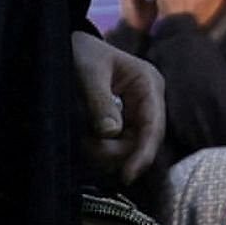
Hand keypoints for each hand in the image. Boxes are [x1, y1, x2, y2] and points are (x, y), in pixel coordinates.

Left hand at [68, 33, 163, 179]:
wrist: (71, 47)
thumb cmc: (83, 52)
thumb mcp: (88, 71)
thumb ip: (99, 101)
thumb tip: (110, 133)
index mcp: (148, 84)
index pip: (153, 127)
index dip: (143, 155)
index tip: (127, 176)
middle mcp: (148, 104)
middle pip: (140, 145)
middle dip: (113, 152)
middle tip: (85, 145)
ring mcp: (135, 116)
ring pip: (126, 151)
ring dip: (103, 152)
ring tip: (81, 136)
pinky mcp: (121, 126)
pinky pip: (114, 148)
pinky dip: (98, 149)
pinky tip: (84, 137)